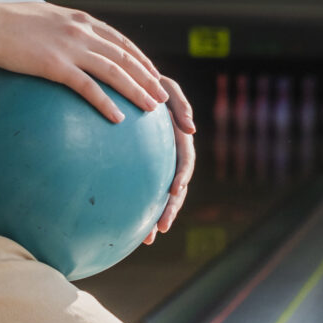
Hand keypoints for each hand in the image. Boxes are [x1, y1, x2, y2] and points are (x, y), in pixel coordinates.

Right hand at [0, 0, 166, 123]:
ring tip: (152, 108)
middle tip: (163, 96)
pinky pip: (88, 87)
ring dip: (137, 91)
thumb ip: (63, 29)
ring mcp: (70, 47)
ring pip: (114, 72)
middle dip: (148, 77)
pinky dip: (106, 103)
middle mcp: (81, 31)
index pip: (121, 41)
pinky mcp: (55, 65)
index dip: (141, 59)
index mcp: (80, 20)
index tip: (154, 74)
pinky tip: (118, 118)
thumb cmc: (7, 23)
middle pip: (125, 57)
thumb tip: (70, 42)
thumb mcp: (44, 18)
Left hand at [143, 77, 195, 240]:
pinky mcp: (145, 167)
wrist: (131, 86)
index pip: (185, 162)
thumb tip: (192, 129)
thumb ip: (181, 104)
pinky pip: (145, 189)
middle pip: (175, 188)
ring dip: (158, 216)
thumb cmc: (151, 84)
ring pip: (161, 195)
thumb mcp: (168, 88)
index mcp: (180, 139)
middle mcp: (172, 155)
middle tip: (160, 228)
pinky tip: (130, 226)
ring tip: (148, 238)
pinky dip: (141, 206)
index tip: (175, 189)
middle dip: (169, 209)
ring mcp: (159, 163)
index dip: (182, 176)